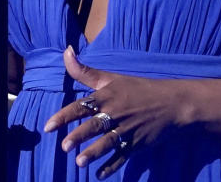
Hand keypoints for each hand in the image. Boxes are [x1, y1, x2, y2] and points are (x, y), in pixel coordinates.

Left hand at [43, 47, 189, 179]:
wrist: (172, 103)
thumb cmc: (138, 89)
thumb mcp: (111, 78)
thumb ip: (85, 71)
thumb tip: (66, 51)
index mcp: (106, 97)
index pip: (81, 106)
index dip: (64, 116)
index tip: (48, 127)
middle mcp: (115, 113)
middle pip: (94, 126)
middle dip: (79, 136)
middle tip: (64, 147)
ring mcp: (128, 130)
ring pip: (108, 143)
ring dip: (94, 153)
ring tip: (79, 162)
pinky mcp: (138, 143)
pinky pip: (122, 156)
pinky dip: (111, 166)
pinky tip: (99, 175)